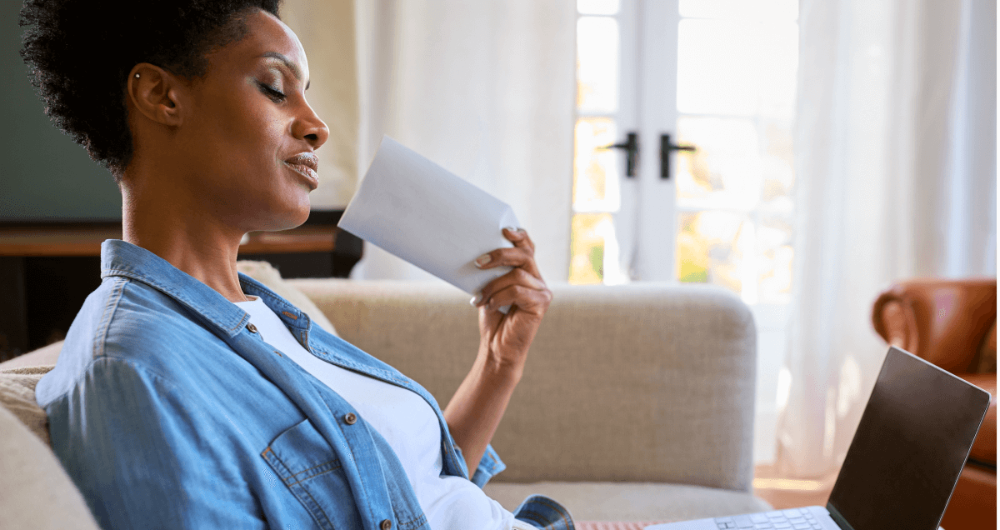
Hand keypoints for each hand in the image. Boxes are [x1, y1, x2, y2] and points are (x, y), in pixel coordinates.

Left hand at [471, 227, 551, 375]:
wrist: (497, 347)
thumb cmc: (493, 318)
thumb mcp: (489, 289)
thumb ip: (492, 272)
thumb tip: (477, 253)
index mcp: (527, 273)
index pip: (528, 247)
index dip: (519, 236)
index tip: (504, 230)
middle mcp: (538, 279)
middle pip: (524, 255)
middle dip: (499, 254)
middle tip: (477, 263)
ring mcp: (542, 291)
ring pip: (516, 275)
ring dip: (492, 285)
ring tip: (480, 298)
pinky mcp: (541, 304)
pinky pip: (517, 291)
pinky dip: (499, 297)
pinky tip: (490, 306)